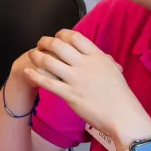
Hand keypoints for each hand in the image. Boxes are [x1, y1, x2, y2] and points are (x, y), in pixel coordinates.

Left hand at [19, 30, 150, 144]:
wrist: (123, 116)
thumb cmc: (120, 95)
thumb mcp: (114, 70)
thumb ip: (104, 60)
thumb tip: (100, 54)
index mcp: (97, 56)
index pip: (74, 37)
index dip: (61, 34)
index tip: (56, 37)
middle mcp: (84, 64)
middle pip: (58, 45)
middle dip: (45, 42)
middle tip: (40, 44)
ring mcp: (76, 79)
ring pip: (49, 61)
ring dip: (36, 56)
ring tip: (32, 55)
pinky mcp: (69, 94)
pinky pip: (47, 82)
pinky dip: (34, 75)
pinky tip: (27, 71)